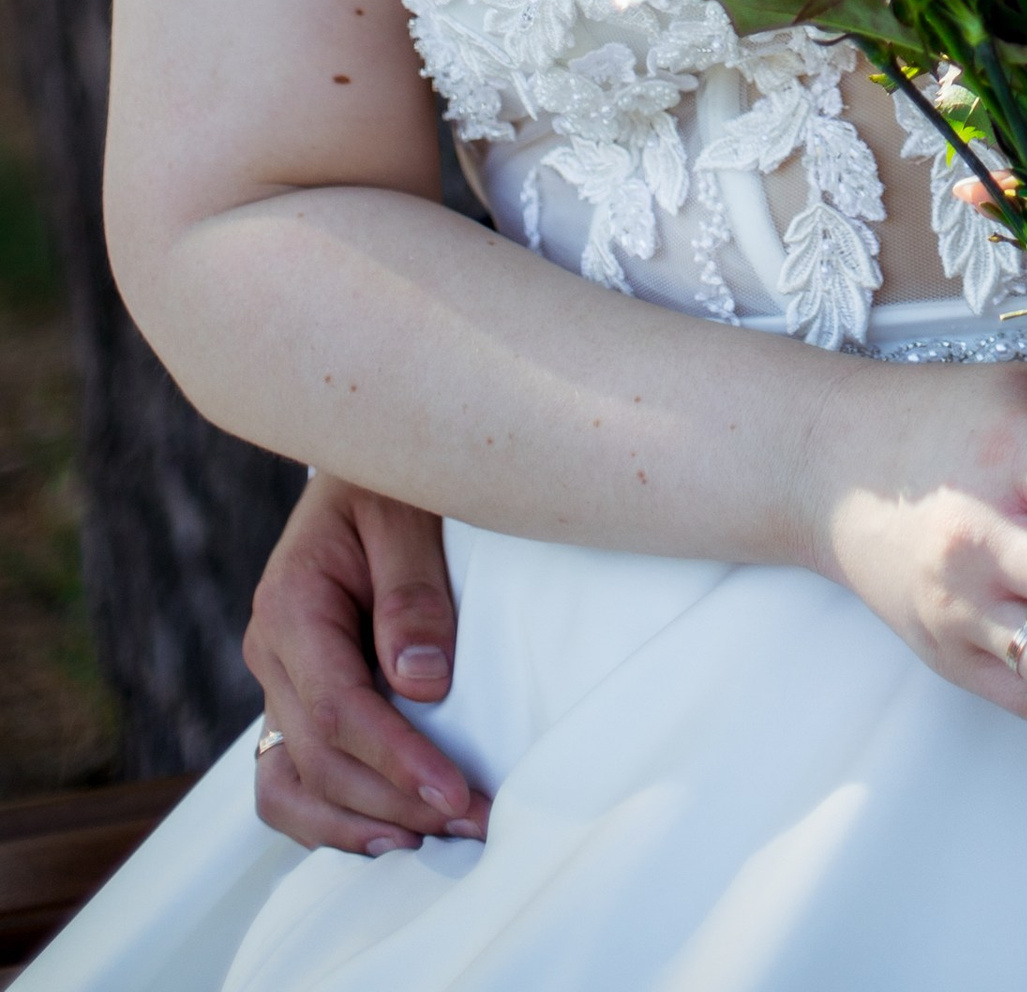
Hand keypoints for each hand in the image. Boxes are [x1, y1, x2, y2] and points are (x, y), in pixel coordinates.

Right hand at [242, 476, 488, 853]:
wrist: (364, 466)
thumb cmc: (391, 480)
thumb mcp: (406, 512)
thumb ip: (412, 593)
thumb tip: (423, 684)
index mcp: (290, 604)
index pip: (338, 709)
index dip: (396, 760)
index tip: (455, 793)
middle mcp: (271, 652)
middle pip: (320, 759)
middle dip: (396, 802)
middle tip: (472, 824)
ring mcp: (278, 681)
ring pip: (292, 786)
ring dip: (359, 825)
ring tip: (431, 842)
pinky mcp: (296, 698)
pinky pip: (293, 778)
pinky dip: (332, 816)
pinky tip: (387, 832)